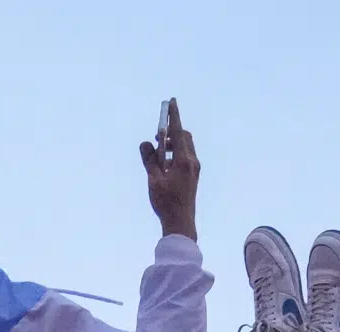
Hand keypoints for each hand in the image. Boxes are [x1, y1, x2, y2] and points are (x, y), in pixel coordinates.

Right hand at [138, 99, 198, 240]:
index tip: (171, 101)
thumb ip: (149, 159)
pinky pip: (186, 156)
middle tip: (156, 138)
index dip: (173, 115)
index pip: (177, 131)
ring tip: (158, 156)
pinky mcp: (193, 175)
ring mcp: (194, 168)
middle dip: (170, 132)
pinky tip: (164, 166)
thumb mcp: (153, 180)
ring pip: (185, 146)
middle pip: (183, 136)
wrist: (181, 222)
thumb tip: (145, 144)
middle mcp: (192, 161)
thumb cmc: (166, 203)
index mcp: (183, 161)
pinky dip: (175, 153)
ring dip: (172, 144)